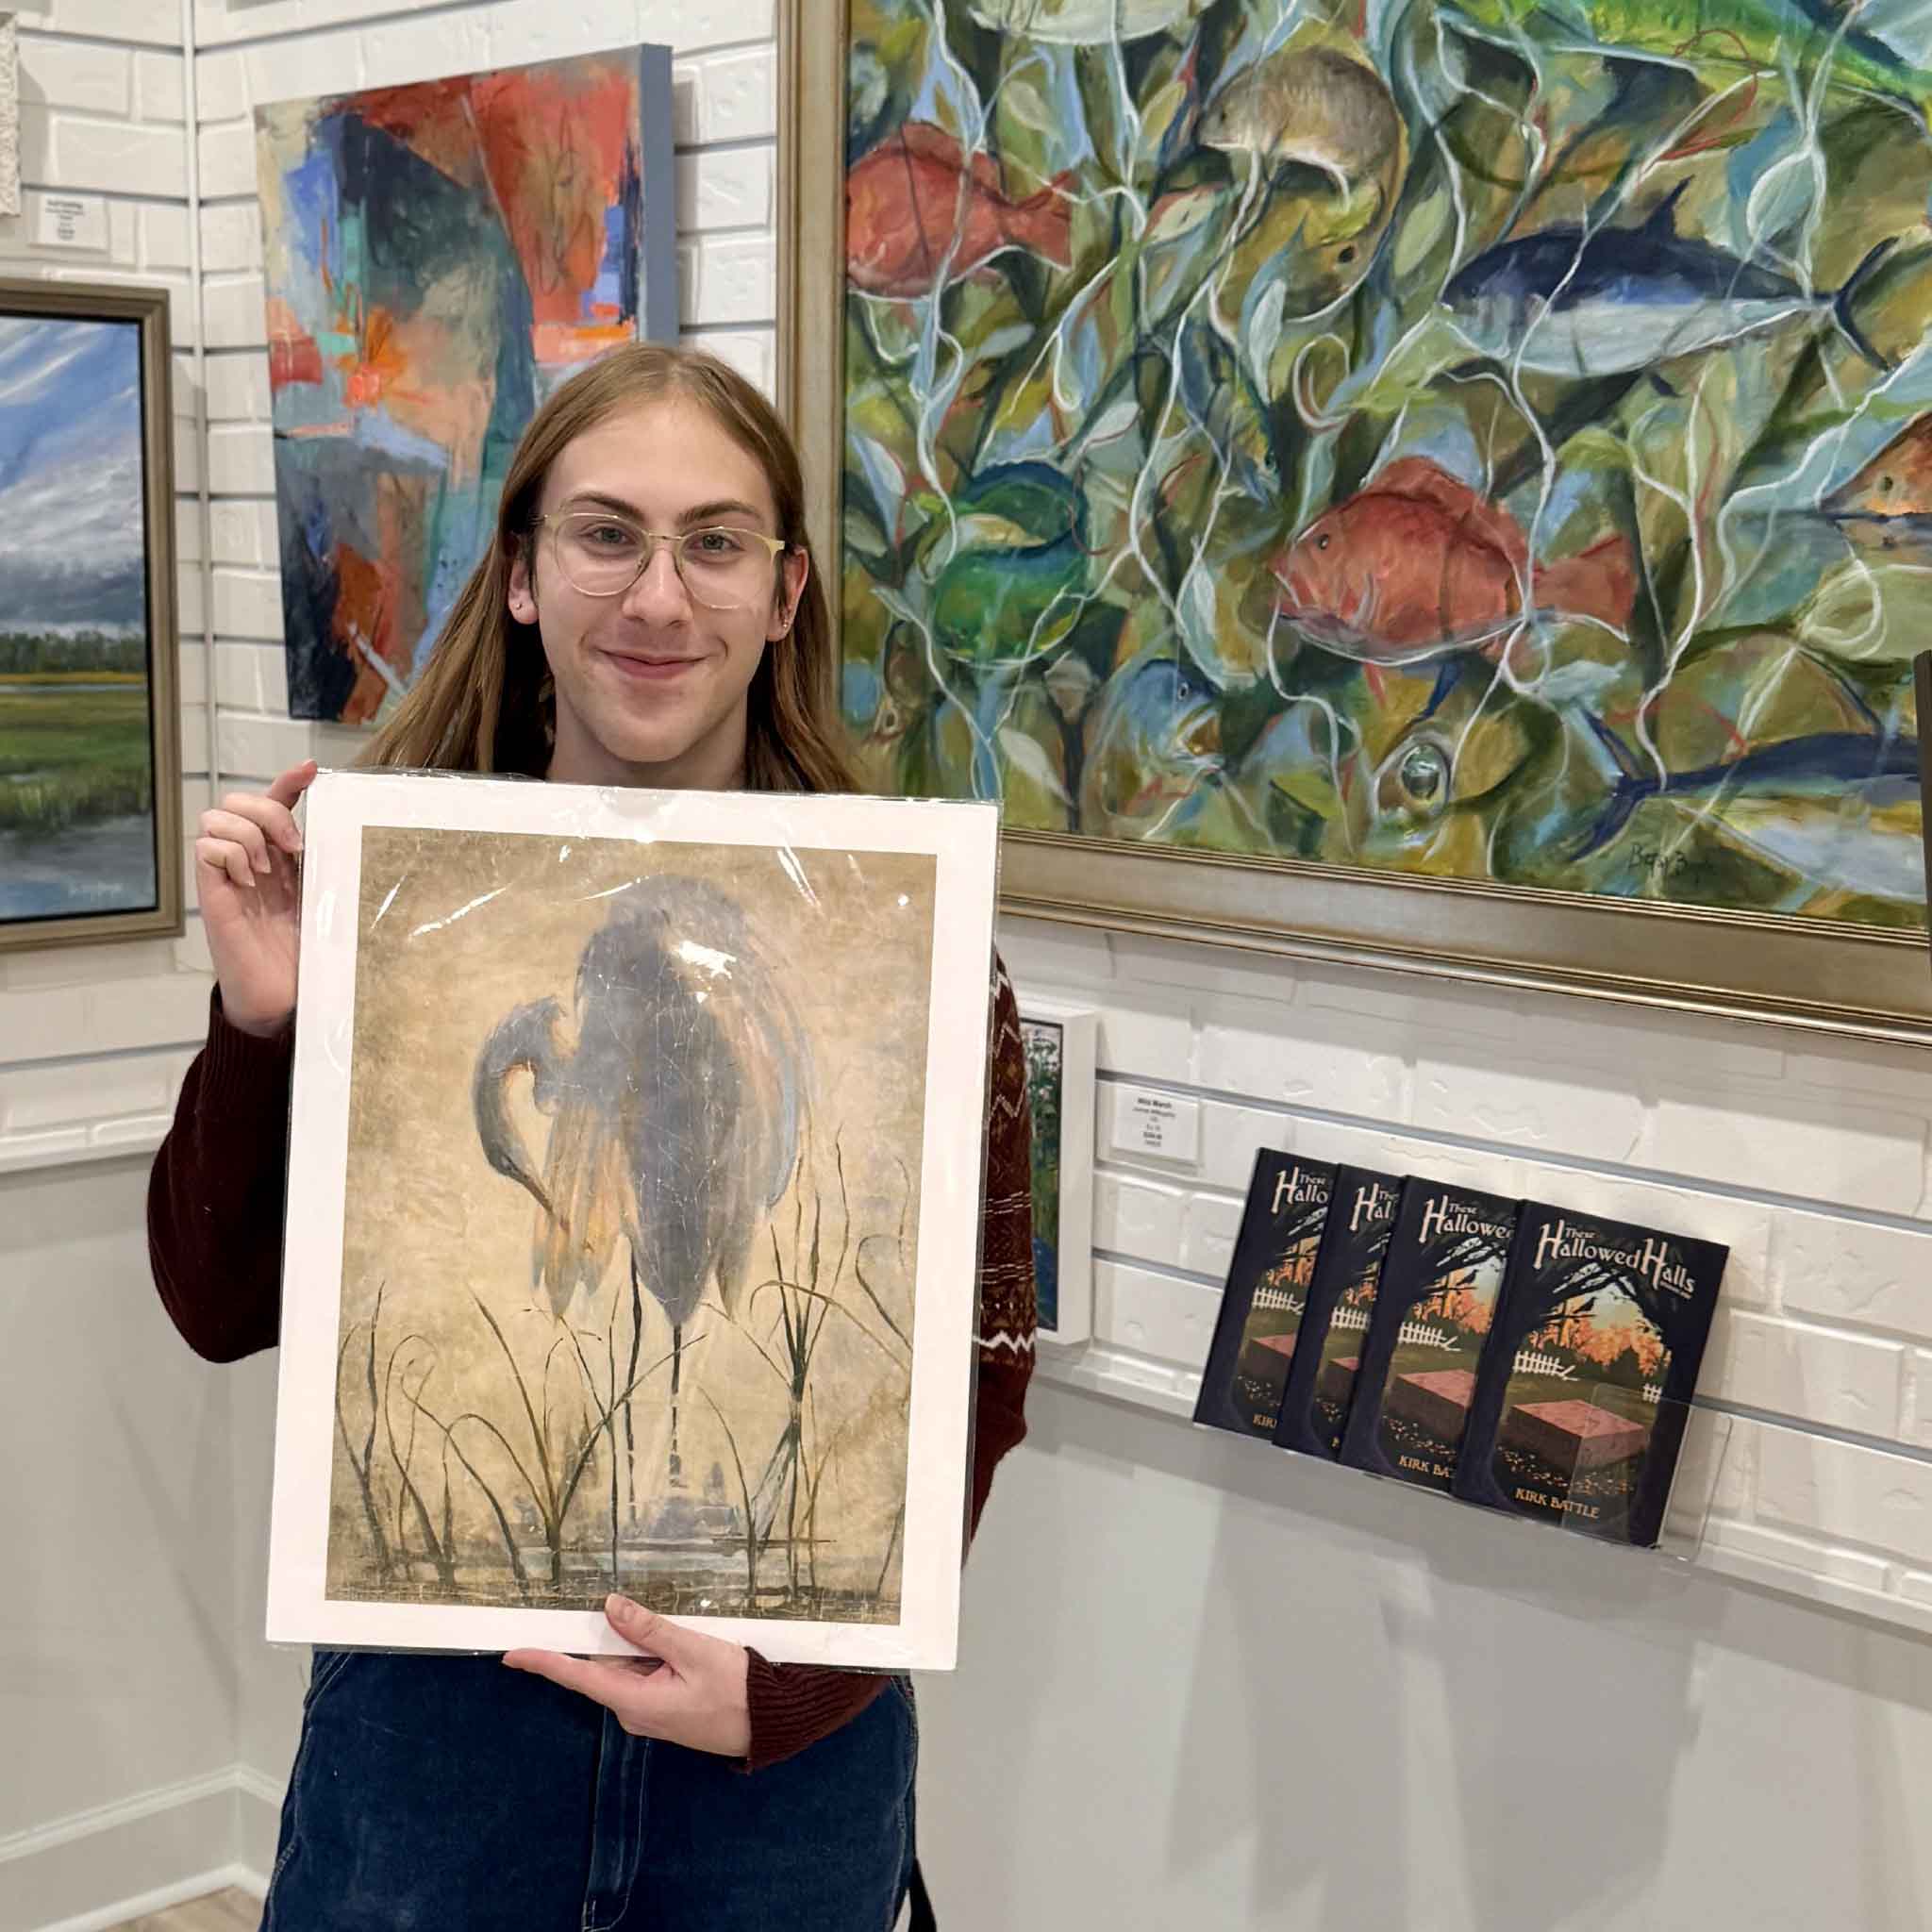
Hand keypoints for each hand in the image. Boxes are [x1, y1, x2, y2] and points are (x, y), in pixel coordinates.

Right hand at [194, 761, 315, 1037]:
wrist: (282, 996)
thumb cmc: (305, 952)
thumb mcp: (325, 900)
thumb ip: (327, 867)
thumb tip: (356, 834)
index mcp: (281, 856)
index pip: (276, 802)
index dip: (289, 781)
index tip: (311, 770)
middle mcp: (250, 859)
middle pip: (238, 799)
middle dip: (269, 811)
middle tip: (294, 847)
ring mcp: (228, 874)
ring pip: (217, 816)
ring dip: (249, 835)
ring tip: (269, 871)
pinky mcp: (211, 892)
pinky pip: (206, 848)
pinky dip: (230, 855)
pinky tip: (248, 882)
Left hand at [503, 1594, 751, 1757]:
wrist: (768, 1722)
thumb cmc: (735, 1689)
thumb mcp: (694, 1651)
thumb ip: (649, 1630)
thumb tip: (609, 1607)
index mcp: (634, 1701)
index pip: (578, 1677)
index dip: (544, 1663)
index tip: (511, 1654)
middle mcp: (632, 1711)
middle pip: (604, 1665)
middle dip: (613, 1635)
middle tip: (625, 1610)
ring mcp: (647, 1712)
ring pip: (626, 1667)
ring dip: (638, 1644)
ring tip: (675, 1636)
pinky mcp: (662, 1707)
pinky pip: (642, 1675)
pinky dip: (649, 1655)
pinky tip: (676, 1646)